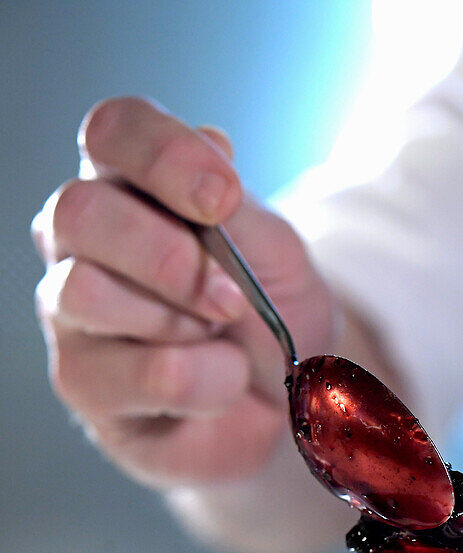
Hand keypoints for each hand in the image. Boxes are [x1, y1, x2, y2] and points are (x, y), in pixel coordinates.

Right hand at [32, 97, 336, 486]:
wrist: (286, 403)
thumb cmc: (270, 317)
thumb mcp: (275, 253)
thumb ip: (238, 209)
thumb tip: (211, 147)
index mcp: (126, 186)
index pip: (111, 132)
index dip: (164, 156)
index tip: (222, 197)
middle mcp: (80, 243)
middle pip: (79, 212)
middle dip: (168, 254)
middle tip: (231, 296)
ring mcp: (70, 315)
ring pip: (87, 292)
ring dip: (182, 320)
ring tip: (219, 338)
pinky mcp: (84, 386)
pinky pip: (146, 374)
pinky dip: (209, 380)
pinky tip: (219, 382)